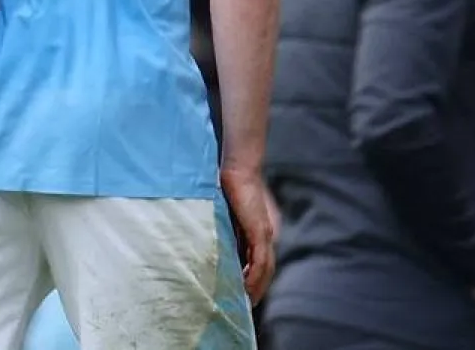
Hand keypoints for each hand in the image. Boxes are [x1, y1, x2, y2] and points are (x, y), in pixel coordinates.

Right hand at [219, 165, 275, 304]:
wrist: (238, 167)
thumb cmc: (228, 184)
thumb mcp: (223, 210)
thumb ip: (223, 224)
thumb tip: (209, 235)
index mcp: (257, 230)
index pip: (257, 261)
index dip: (252, 278)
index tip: (241, 292)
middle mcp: (265, 235)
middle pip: (264, 270)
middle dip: (256, 289)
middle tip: (245, 306)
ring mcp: (264, 233)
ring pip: (264, 269)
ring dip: (256, 287)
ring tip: (245, 302)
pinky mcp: (260, 231)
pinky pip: (259, 261)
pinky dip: (254, 276)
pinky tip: (245, 286)